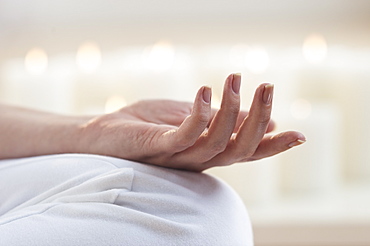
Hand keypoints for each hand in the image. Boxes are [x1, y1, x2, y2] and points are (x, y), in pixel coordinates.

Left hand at [79, 74, 304, 170]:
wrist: (104, 134)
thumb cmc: (147, 123)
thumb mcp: (190, 116)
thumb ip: (222, 119)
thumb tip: (259, 117)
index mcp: (208, 152)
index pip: (248, 152)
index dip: (274, 146)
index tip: (301, 135)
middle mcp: (199, 159)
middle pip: (241, 149)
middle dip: (260, 119)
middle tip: (268, 86)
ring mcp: (179, 155)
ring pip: (218, 142)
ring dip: (232, 109)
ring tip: (234, 78)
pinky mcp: (158, 146)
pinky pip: (185, 135)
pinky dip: (200, 114)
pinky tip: (205, 91)